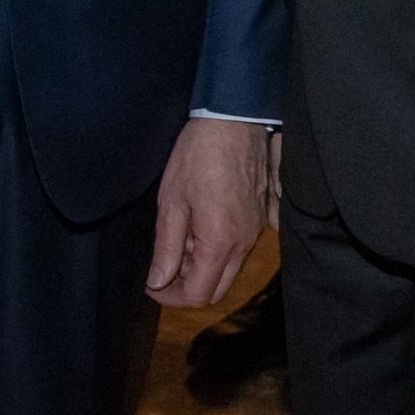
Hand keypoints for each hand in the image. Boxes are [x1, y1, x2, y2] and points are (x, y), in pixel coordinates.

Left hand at [148, 118, 268, 306]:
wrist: (236, 118)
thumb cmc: (199, 154)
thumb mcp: (172, 200)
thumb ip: (167, 247)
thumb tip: (158, 281)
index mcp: (220, 242)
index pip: (197, 295)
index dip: (169, 297)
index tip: (151, 285)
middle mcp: (243, 244)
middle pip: (217, 289)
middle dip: (186, 287)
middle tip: (163, 269)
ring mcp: (257, 230)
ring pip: (229, 270)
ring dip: (203, 268)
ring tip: (179, 241)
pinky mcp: (262, 216)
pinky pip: (240, 249)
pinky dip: (219, 251)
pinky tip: (202, 229)